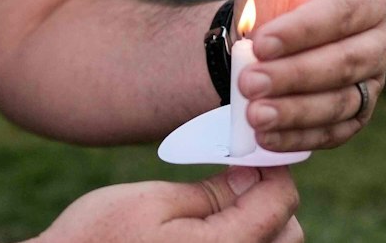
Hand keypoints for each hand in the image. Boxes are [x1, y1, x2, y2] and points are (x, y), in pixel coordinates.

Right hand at [36, 167, 301, 242]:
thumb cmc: (97, 239)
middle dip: (270, 200)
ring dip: (258, 226)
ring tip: (220, 205)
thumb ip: (212, 192)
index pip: (282, 204)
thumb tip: (254, 174)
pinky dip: (239, 242)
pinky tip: (208, 231)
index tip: (251, 151)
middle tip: (234, 177)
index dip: (273, 169)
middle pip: (288, 234)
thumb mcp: (152, 201)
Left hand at [231, 0, 385, 153]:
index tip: (260, 42)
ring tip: (252, 112)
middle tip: (248, 82)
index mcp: (367, 0)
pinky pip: (331, 133)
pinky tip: (264, 135)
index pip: (341, 18)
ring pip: (338, 103)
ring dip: (294, 110)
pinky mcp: (350, 119)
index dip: (302, 32)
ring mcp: (367, 86)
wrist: (250, 46)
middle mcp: (378, 44)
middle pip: (344, 65)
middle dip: (293, 75)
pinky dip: (297, 137)